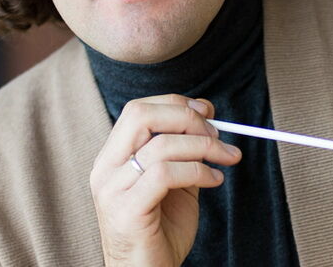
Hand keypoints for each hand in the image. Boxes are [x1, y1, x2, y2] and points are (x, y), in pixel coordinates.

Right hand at [90, 95, 241, 266]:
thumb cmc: (161, 229)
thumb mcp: (176, 179)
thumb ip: (185, 148)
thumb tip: (207, 113)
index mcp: (114, 156)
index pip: (138, 109)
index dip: (175, 103)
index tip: (208, 111)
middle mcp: (106, 168)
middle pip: (141, 115)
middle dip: (186, 118)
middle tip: (217, 133)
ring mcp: (112, 190)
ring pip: (159, 146)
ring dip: (203, 147)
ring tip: (226, 158)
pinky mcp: (126, 211)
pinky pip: (165, 175)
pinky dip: (198, 171)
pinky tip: (215, 180)